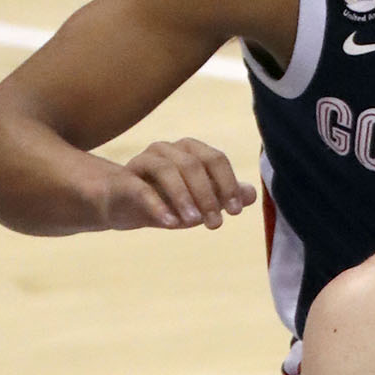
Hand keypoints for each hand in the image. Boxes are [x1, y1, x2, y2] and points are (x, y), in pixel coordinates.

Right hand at [100, 138, 256, 230]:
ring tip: (194, 222)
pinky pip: (141, 188)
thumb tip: (252, 194)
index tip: (236, 212)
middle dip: (208, 195)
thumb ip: (225, 196)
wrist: (123, 205)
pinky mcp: (124, 180)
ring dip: (184, 196)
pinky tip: (171, 223)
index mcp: (189, 151)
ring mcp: (143, 161)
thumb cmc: (167, 200)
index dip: (228, 184)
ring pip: (167, 169)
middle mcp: (167, 150)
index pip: (215, 159)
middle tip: (215, 224)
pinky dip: (158, 205)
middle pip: (193, 164)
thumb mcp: (200, 202)